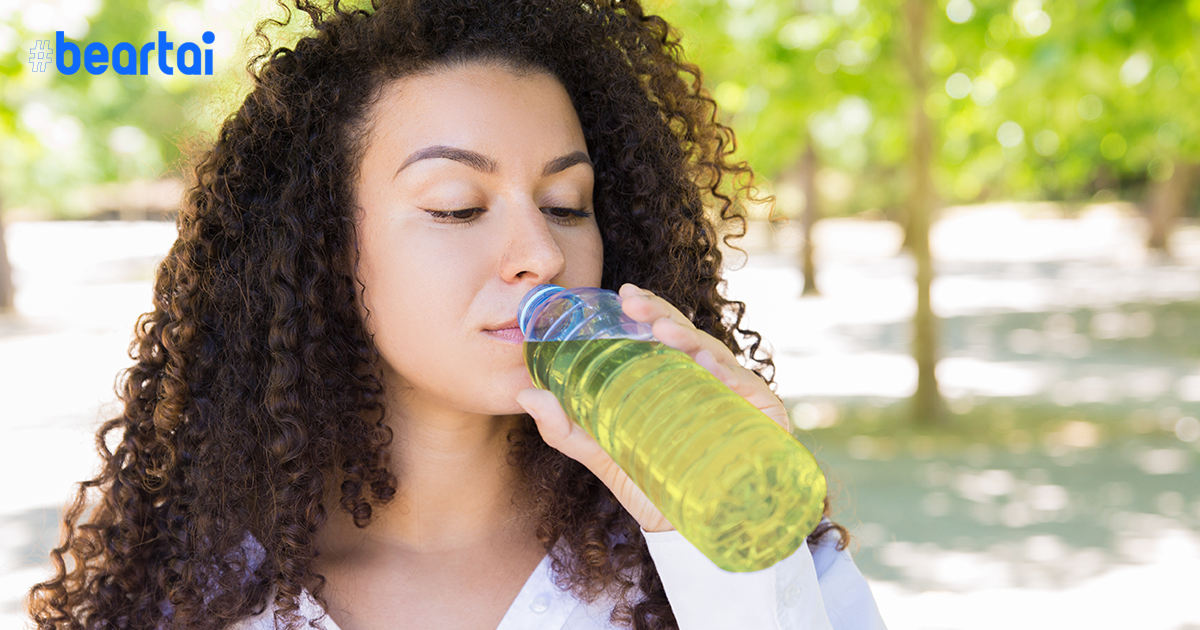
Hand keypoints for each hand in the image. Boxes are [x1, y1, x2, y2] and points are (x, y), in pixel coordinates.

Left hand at [515, 283, 789, 533]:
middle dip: (662, 314)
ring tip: (665, 332)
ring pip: (717, 356)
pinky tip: (714, 370)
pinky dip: (732, 377)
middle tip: (634, 303)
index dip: (647, 311)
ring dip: (692, 339)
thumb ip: (566, 428)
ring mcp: (735, 397)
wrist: (692, 537)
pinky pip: (751, 391)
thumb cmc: (654, 488)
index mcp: (673, 379)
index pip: (662, 336)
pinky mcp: (762, 419)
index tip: (624, 295)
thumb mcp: (604, 455)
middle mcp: (706, 380)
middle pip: (688, 337)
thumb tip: (525, 395)